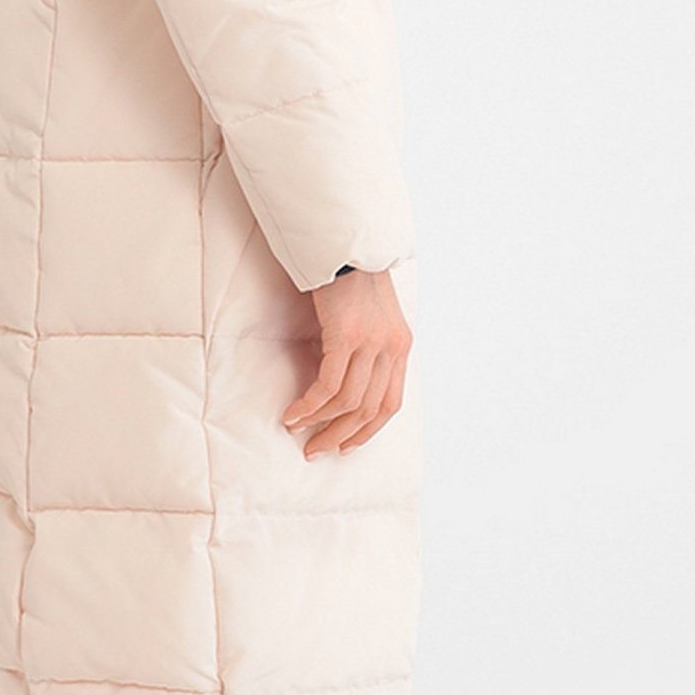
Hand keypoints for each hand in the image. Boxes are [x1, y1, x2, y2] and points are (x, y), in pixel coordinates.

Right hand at [281, 268, 412, 457]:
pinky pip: (329, 385)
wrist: (347, 244)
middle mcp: (391, 348)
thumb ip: (368, 347)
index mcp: (401, 346)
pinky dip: (310, 405)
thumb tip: (345, 381)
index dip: (367, 431)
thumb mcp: (371, 317)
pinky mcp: (347, 337)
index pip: (390, 403)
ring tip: (296, 430)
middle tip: (316, 450)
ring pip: (348, 402)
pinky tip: (293, 412)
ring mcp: (372, 343)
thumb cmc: (351, 278)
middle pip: (369, 409)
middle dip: (340, 436)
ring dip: (320, 423)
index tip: (345, 446)